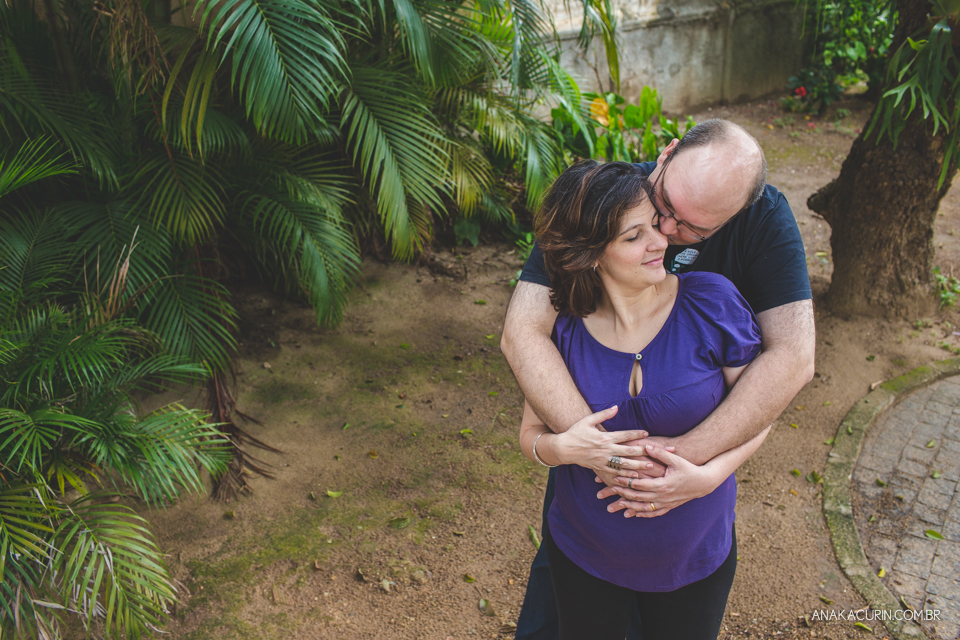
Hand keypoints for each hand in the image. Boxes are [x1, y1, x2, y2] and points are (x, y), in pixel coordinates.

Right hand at [554, 406, 648, 480]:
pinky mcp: (600, 468)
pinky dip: (625, 475)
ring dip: (637, 466)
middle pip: (628, 451)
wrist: (564, 448)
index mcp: (604, 437)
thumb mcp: (588, 420)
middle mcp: (605, 449)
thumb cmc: (576, 432)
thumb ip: (604, 415)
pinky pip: (615, 473)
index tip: (647, 433)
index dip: (636, 434)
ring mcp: (603, 460)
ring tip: (649, 466)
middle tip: (654, 452)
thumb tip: (616, 407)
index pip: (624, 435)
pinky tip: (634, 477)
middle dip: (642, 451)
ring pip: (623, 465)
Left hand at [597, 443, 722, 517]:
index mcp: (663, 484)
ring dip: (629, 507)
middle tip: (609, 491)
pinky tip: (633, 514)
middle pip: (638, 497)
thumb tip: (646, 445)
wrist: (704, 483)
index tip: (615, 478)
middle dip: (622, 495)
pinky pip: (653, 513)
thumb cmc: (689, 468)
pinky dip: (642, 514)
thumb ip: (659, 453)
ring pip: (643, 508)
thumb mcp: (675, 459)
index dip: (626, 482)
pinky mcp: (668, 507)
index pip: (640, 484)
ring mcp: (665, 503)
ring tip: (616, 506)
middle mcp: (662, 496)